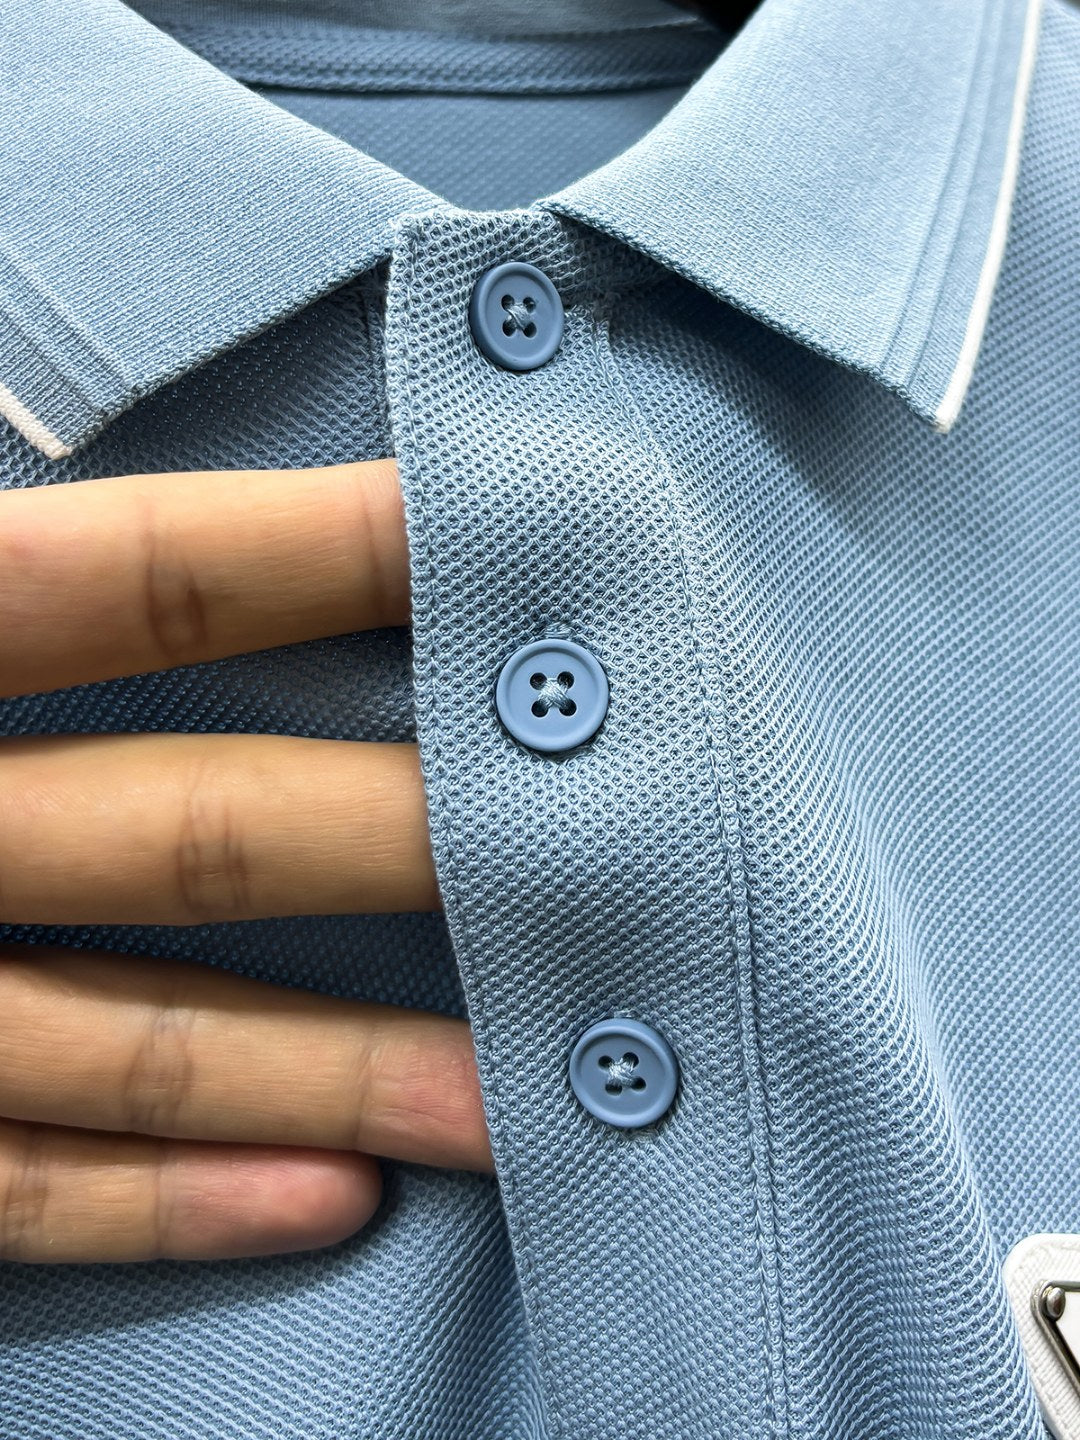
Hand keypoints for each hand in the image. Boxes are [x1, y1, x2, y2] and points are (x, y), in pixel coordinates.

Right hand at [0, 461, 491, 1264]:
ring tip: (536, 1080)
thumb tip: (188, 515)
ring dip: (351, 1070)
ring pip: (138, 1043)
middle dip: (405, 838)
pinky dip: (180, 1201)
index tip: (509, 535)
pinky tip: (342, 1199)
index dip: (327, 552)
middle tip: (613, 845)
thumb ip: (23, 576)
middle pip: (189, 827)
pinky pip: (23, 1193)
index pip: (135, 573)